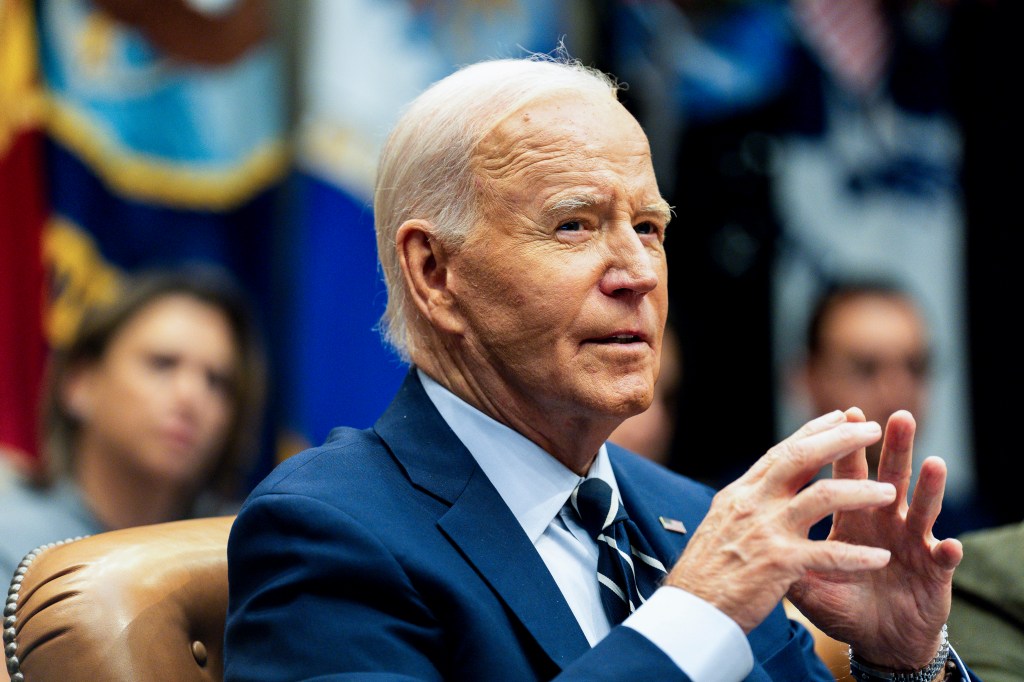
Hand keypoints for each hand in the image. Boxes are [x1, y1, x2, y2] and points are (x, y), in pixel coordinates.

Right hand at [664, 410, 897, 632]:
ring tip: (890, 492)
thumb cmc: (707, 572)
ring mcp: (765, 531)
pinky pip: (826, 553)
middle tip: (873, 430)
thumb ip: (747, 504)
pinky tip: (881, 558)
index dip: (814, 431)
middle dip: (841, 440)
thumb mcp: (722, 524)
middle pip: (801, 458)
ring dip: (860, 491)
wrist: (690, 610)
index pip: (781, 452)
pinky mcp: (778, 563)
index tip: (841, 417)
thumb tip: (764, 486)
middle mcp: (752, 503)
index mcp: (741, 494)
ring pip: (821, 497)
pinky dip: (856, 555)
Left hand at [787, 408, 962, 668]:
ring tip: (934, 463)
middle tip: (899, 417)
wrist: (878, 637)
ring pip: (923, 508)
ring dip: (929, 487)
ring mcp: (912, 542)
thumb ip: (783, 555)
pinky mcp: (934, 572)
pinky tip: (950, 545)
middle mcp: (886, 519)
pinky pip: (943, 560)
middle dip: (895, 447)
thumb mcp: (805, 579)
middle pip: (891, 475)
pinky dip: (947, 552)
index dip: (844, 446)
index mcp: (852, 514)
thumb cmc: (842, 600)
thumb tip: (747, 536)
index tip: (844, 412)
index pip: (846, 472)